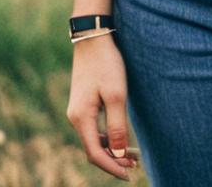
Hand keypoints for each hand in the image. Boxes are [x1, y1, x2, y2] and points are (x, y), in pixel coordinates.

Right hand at [66, 34, 139, 180]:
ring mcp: (78, 110)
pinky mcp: (84, 103)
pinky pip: (94, 128)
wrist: (93, 38)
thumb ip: (116, 126)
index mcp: (81, 118)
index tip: (129, 174)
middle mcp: (75, 117)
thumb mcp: (116, 95)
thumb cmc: (106, 64)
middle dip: (113, 160)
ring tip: (132, 153)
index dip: (112, 167)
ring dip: (111, 149)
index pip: (95, 154)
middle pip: (93, 149)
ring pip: (94, 139)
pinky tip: (120, 137)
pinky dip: (107, 136)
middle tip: (135, 164)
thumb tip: (118, 154)